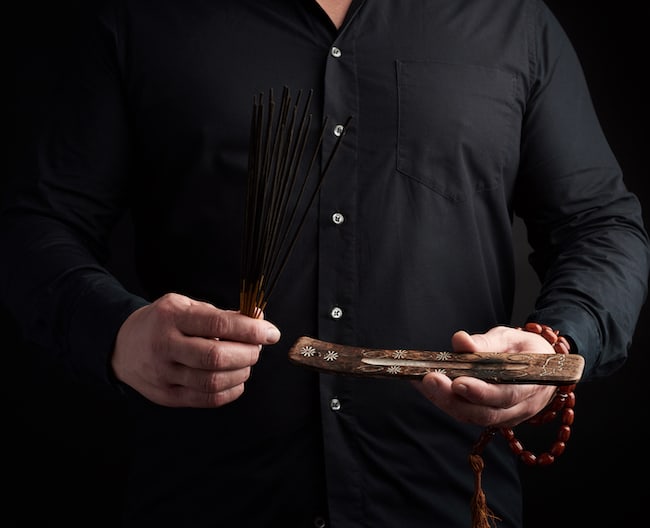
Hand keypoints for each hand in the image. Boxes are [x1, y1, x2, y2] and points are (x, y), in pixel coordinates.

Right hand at [112, 293, 280, 407]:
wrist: (121, 345)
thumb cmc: (163, 322)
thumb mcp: (186, 306)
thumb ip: (221, 314)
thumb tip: (259, 319)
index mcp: (172, 317)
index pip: (218, 325)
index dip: (251, 330)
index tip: (270, 333)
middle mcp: (165, 346)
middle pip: (216, 357)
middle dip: (247, 354)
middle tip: (258, 349)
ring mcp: (164, 374)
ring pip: (213, 382)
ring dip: (241, 373)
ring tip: (246, 362)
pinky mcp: (166, 396)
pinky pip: (207, 399)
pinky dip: (231, 391)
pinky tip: (237, 379)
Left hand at [412, 326, 556, 427]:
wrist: (540, 367)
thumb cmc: (526, 350)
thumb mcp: (510, 338)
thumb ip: (486, 342)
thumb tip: (460, 340)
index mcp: (532, 385)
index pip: (506, 396)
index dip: (481, 392)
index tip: (458, 381)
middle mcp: (519, 408)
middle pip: (483, 413)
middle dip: (453, 398)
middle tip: (429, 379)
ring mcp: (504, 417)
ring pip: (470, 416)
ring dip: (443, 400)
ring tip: (421, 380)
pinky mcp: (489, 417)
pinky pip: (465, 413)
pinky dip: (444, 400)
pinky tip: (425, 385)